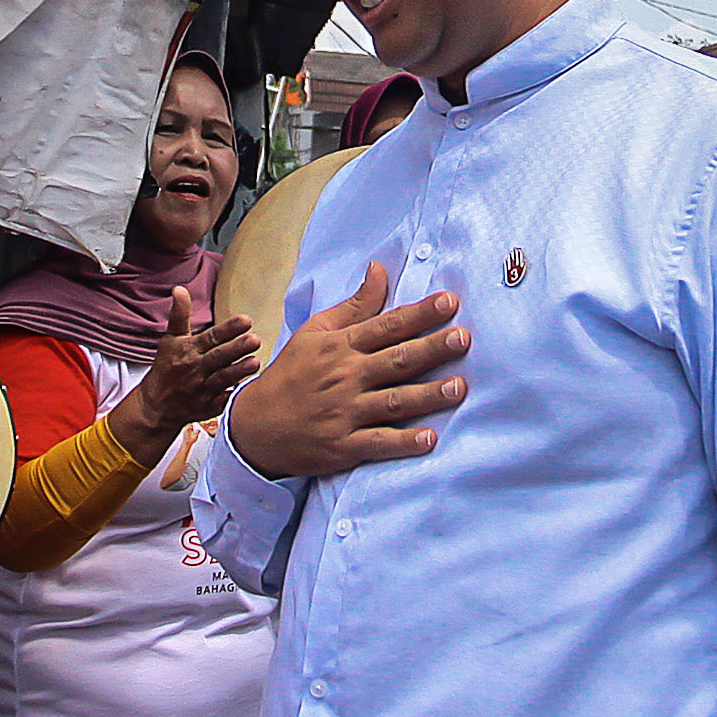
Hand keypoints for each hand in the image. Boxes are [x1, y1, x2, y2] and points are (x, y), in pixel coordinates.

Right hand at [109, 291, 258, 458]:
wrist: (155, 405)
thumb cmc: (166, 367)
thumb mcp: (170, 340)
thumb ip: (179, 315)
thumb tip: (179, 289)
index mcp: (188, 350)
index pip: (211, 337)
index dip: (228, 329)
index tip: (246, 320)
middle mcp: (195, 368)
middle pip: (218, 357)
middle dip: (236, 349)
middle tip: (255, 340)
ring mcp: (202, 389)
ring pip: (223, 378)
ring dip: (239, 371)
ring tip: (256, 362)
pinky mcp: (208, 406)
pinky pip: (224, 400)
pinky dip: (235, 395)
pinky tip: (250, 389)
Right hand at [223, 263, 467, 480]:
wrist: (254, 427)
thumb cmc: (290, 375)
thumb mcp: (314, 333)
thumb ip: (353, 306)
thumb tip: (379, 271)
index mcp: (339, 347)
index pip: (385, 326)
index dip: (419, 314)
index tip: (449, 302)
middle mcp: (344, 377)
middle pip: (395, 360)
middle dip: (430, 349)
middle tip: (462, 339)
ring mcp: (344, 413)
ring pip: (392, 402)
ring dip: (426, 395)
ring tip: (458, 387)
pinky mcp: (343, 446)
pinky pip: (378, 443)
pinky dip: (403, 442)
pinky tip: (430, 438)